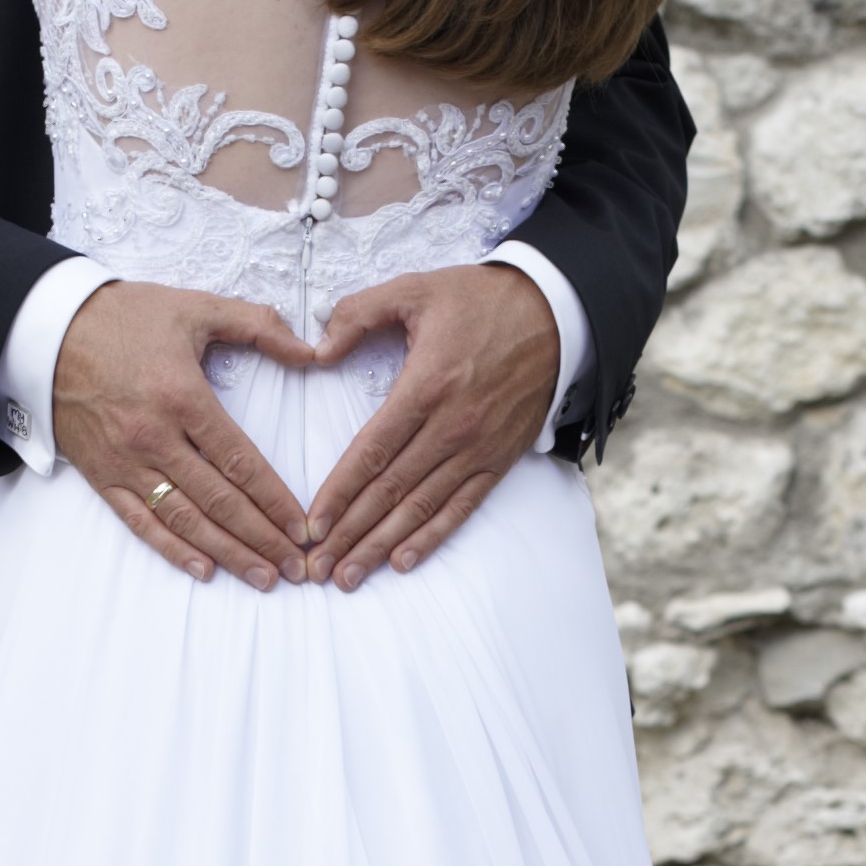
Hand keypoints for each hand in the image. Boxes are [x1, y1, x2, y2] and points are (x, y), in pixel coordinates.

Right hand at [53, 280, 316, 589]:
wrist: (47, 330)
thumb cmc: (123, 318)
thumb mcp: (193, 306)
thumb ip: (256, 325)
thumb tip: (309, 351)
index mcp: (182, 397)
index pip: (240, 462)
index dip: (275, 500)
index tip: (302, 527)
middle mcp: (155, 438)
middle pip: (219, 501)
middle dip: (263, 539)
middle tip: (296, 567)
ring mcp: (126, 462)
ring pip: (186, 520)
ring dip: (228, 553)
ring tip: (263, 577)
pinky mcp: (102, 476)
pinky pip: (140, 522)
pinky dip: (172, 550)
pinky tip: (204, 570)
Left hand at [304, 263, 561, 589]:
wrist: (553, 315)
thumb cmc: (480, 301)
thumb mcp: (415, 289)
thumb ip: (359, 313)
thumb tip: (318, 349)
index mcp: (426, 386)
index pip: (371, 452)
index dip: (338, 493)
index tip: (312, 525)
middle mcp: (451, 427)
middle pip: (390, 491)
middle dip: (350, 534)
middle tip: (317, 568)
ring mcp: (477, 450)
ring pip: (420, 509)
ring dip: (381, 547)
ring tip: (348, 577)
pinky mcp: (498, 461)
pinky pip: (460, 508)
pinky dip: (431, 538)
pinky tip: (402, 562)